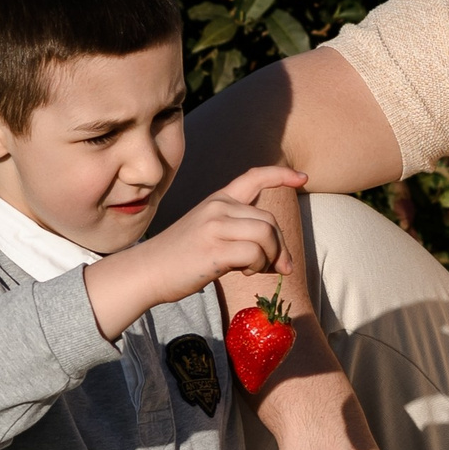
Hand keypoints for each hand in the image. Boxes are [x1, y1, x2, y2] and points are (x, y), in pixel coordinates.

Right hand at [89, 166, 305, 336]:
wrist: (146, 271)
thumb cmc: (180, 258)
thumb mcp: (209, 233)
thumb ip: (240, 235)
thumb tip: (279, 259)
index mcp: (217, 200)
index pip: (254, 177)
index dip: (281, 175)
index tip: (302, 178)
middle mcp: (217, 207)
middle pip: (269, 220)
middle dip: (280, 247)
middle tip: (276, 267)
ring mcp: (215, 226)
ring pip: (267, 234)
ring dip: (271, 257)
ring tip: (255, 270)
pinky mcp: (214, 248)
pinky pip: (255, 253)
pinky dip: (258, 266)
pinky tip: (243, 273)